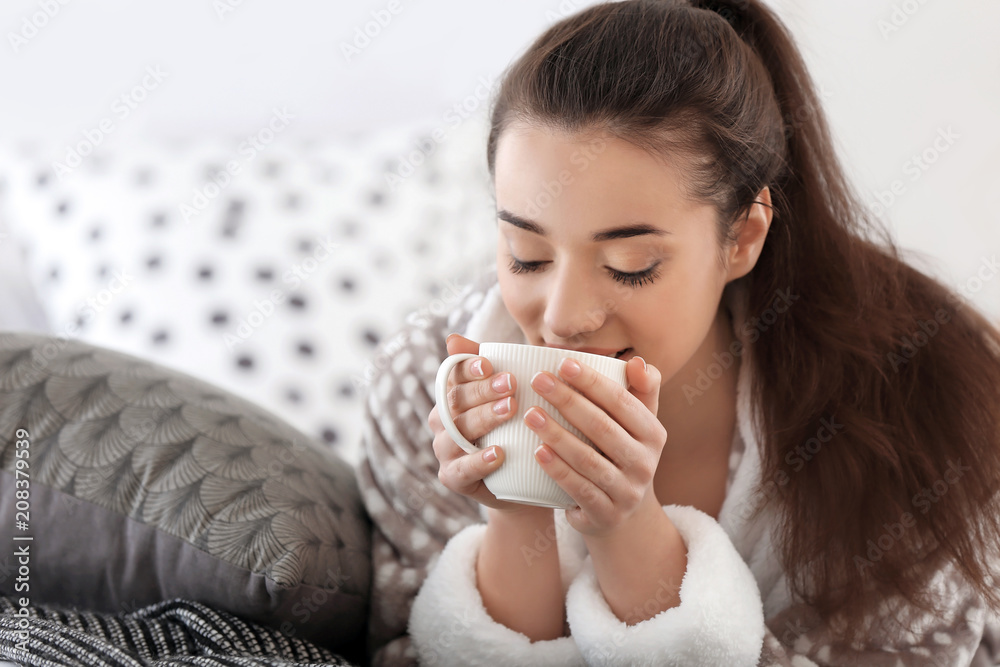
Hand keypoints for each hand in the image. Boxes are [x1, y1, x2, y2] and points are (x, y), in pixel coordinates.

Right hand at [427, 334, 548, 514]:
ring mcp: (445, 450)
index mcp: (453, 396)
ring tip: (510, 410)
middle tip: (512, 383)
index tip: (489, 363)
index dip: (468, 368)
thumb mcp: (511, 395)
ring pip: (457, 433)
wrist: (524, 480)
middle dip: (483, 391)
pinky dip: (480, 461)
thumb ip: (493, 366)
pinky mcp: (453, 477)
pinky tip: (499, 453)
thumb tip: (453, 337)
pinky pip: (462, 469)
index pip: (454, 376)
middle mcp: (443, 421)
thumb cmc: (516, 429)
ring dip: (484, 419)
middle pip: (456, 402)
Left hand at [524, 355, 666, 535]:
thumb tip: (637, 361)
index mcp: (653, 434)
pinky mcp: (606, 514)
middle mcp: (645, 463)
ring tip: (530, 415)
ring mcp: (627, 491)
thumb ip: (640, 390)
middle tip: (538, 381)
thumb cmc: (622, 453)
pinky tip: (538, 451)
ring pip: (588, 459)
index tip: (563, 363)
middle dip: (568, 401)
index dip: (592, 381)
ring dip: (557, 435)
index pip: (622, 402)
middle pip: (602, 427)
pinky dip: (558, 469)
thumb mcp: (638, 424)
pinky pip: (579, 489)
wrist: (623, 514)